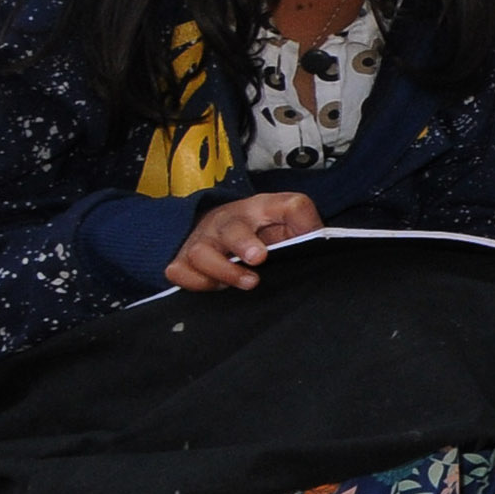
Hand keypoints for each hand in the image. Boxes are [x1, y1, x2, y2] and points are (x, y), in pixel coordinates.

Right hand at [168, 192, 322, 290]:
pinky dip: (193, 282)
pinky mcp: (185, 259)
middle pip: (229, 230)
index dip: (281, 220)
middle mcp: (228, 222)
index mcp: (261, 209)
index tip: (265, 252)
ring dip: (220, 272)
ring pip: (199, 253)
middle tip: (256, 265)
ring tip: (242, 283)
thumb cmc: (262, 226)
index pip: (281, 207)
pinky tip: (214, 287)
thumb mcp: (290, 219)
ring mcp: (203, 240)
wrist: (223, 225)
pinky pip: (178, 271)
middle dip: (241, 246)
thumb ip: (306, 223)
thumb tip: (317, 237)